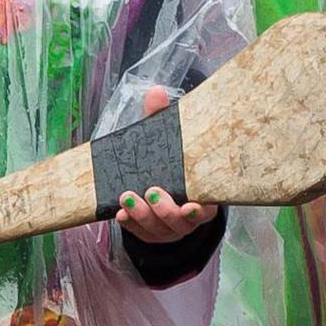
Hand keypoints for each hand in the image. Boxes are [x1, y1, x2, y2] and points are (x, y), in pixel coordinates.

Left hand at [113, 82, 218, 242]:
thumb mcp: (169, 141)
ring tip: (128, 199)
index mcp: (202, 198)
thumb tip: (155, 92)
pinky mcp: (149, 233)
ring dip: (142, 216)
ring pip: (157, 229)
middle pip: (179, 222)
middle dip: (164, 210)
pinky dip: (130, 224)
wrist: (163, 188)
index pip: (206, 209)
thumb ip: (162, 119)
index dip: (199, 211)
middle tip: (153, 192)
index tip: (190, 206)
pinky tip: (120, 214)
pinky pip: (139, 233)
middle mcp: (187, 218)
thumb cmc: (173, 163)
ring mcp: (168, 229)